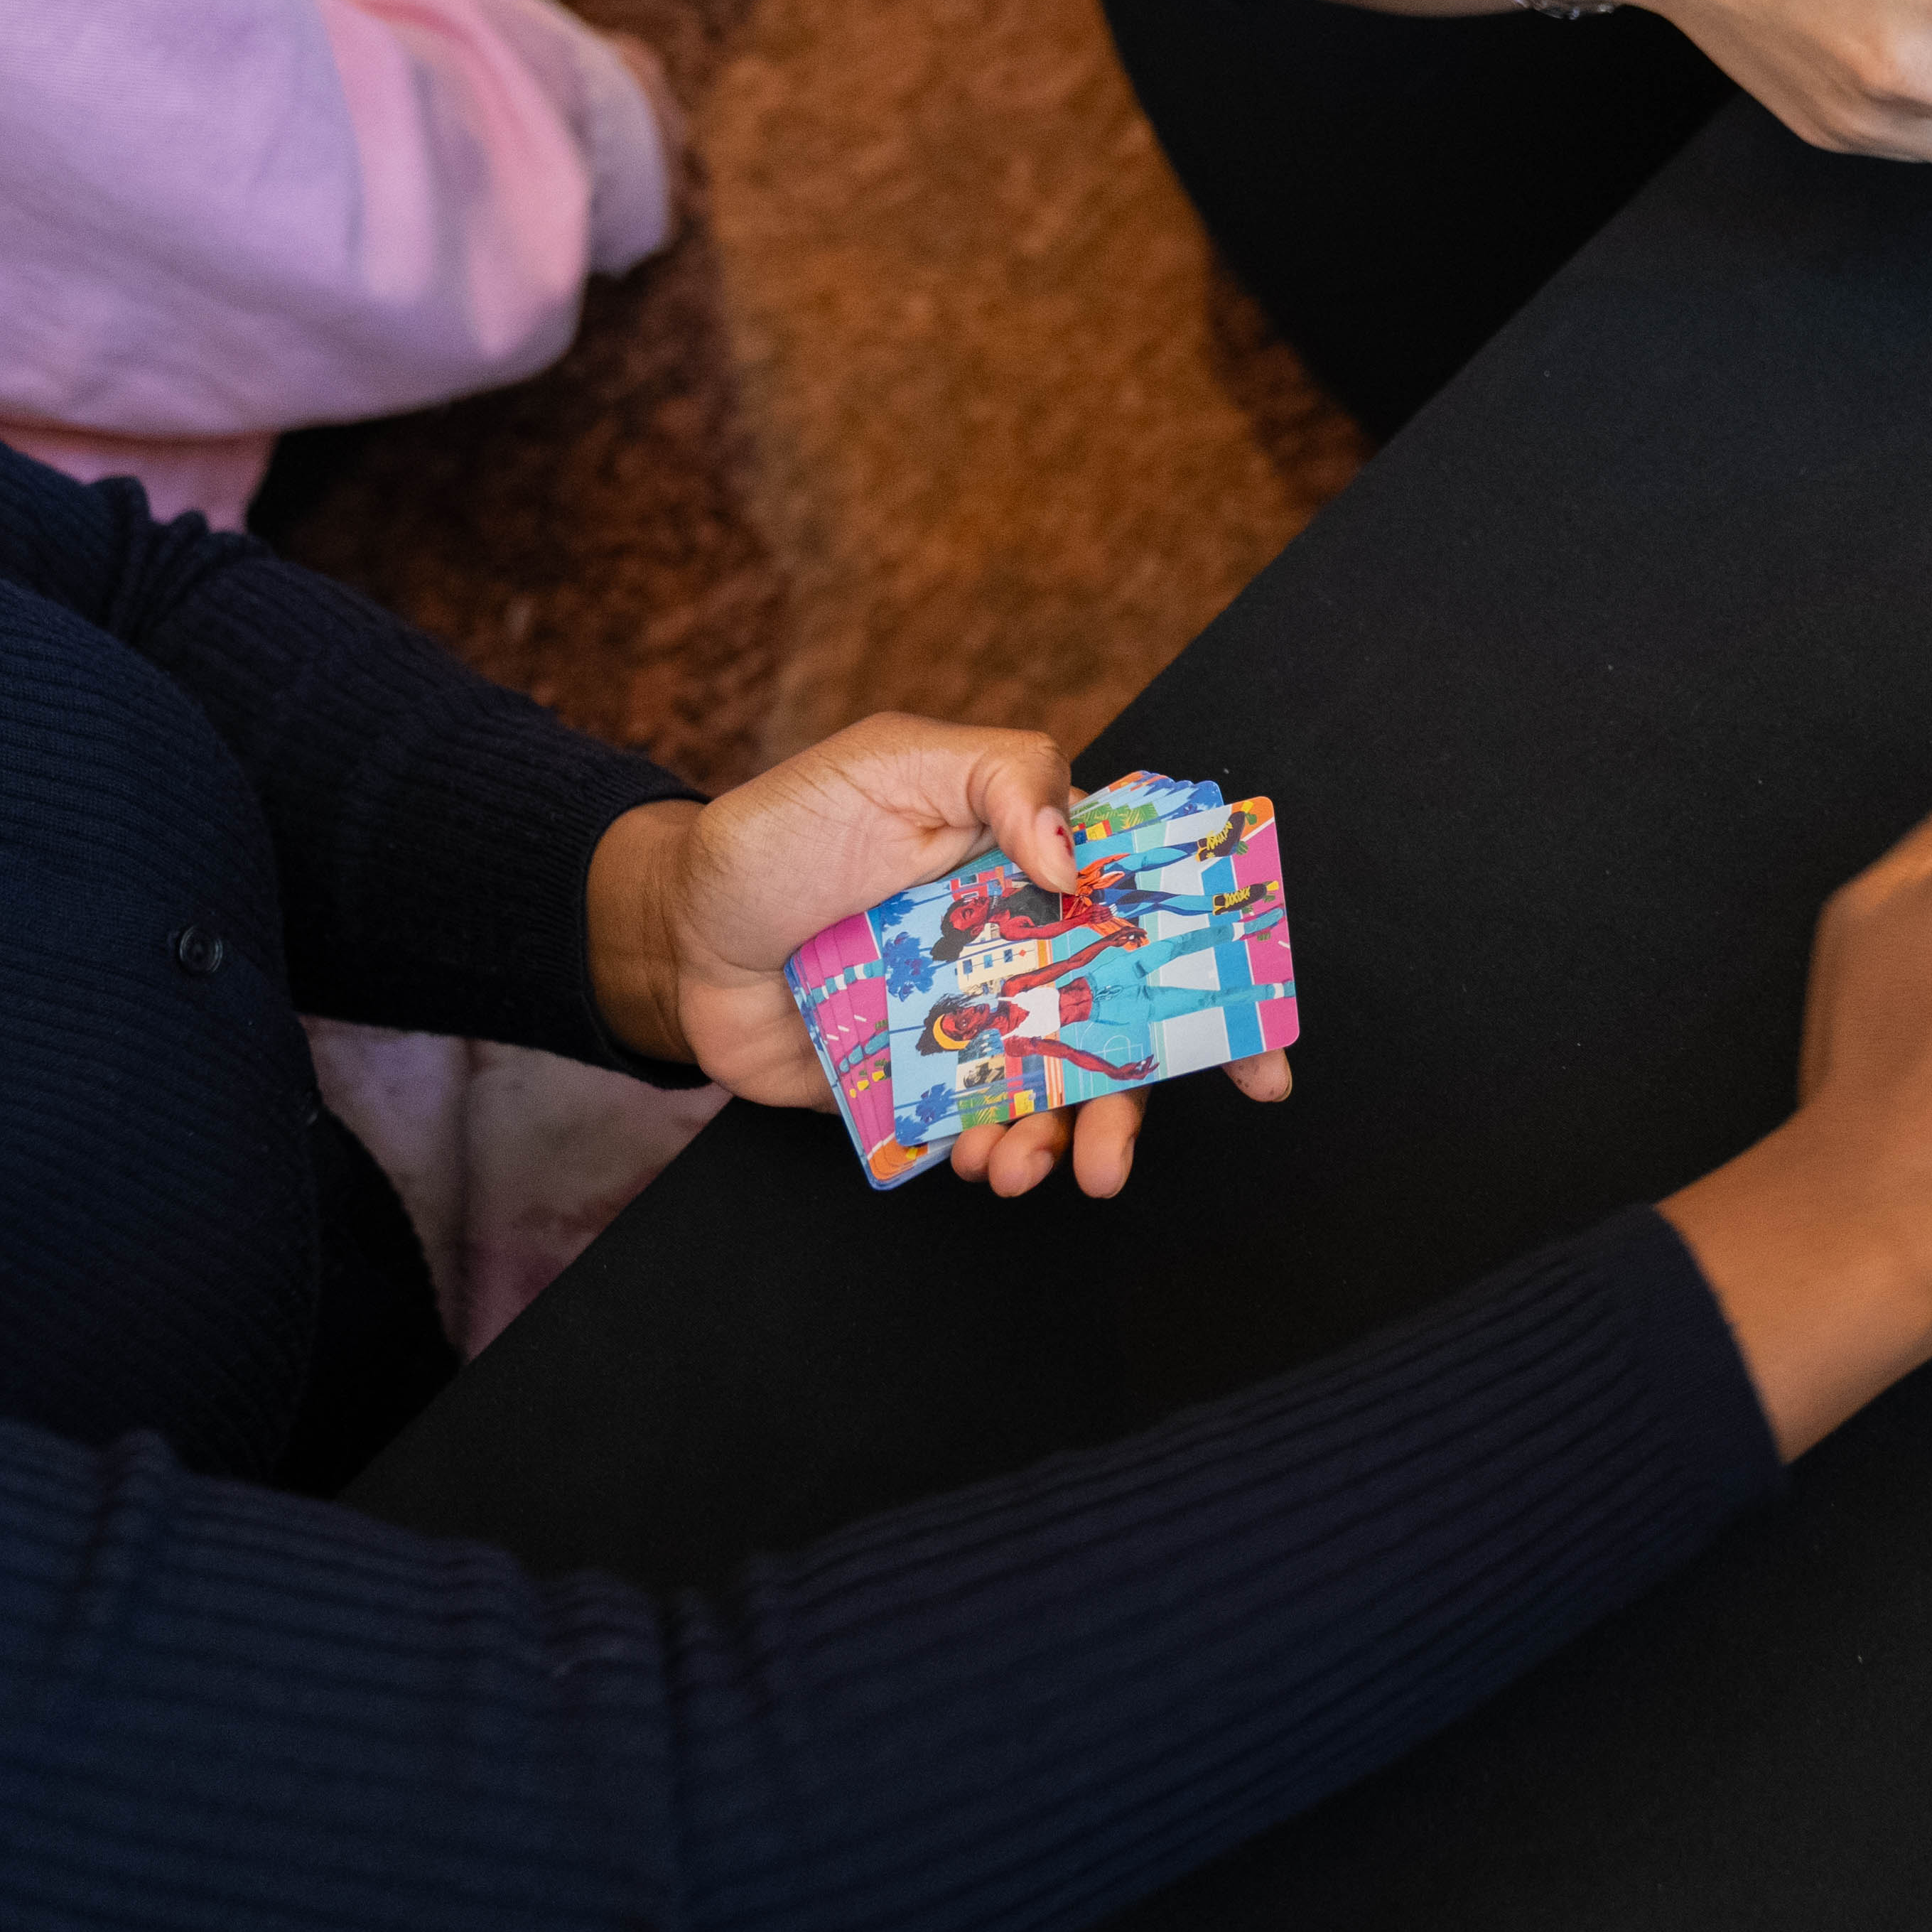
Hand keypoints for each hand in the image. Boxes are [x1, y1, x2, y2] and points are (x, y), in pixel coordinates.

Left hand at [584, 715, 1291, 1204]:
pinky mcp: (919, 1080)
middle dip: (1137, 1105)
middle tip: (1117, 1161)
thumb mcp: (894, 761)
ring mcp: (976, 1021)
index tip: (1260, 1054)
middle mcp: (1025, 949)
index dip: (1220, 979)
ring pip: (1056, 1091)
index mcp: (1041, 868)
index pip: (1154, 914)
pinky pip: (976, 1126)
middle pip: (1120, 1029)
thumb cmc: (784, 831)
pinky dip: (990, 1150)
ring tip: (1020, 1169)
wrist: (672, 929)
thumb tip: (1079, 860)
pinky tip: (972, 1158)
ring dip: (1060, 1140)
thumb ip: (1002, 780)